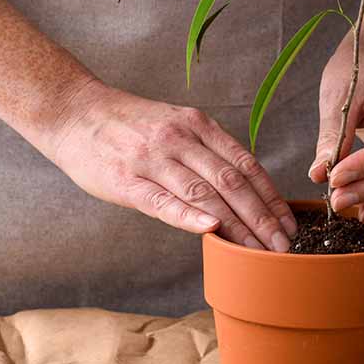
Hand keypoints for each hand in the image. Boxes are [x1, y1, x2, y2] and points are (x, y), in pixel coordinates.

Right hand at [47, 78, 295, 250]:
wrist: (74, 112)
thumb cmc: (128, 127)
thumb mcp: (174, 125)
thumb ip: (205, 152)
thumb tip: (242, 190)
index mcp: (197, 125)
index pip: (246, 164)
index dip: (271, 197)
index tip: (289, 224)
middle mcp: (180, 138)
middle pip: (232, 182)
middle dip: (262, 218)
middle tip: (282, 247)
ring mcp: (153, 158)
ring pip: (204, 193)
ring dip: (236, 226)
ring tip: (257, 251)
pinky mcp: (126, 180)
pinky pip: (162, 200)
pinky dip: (189, 215)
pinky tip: (210, 231)